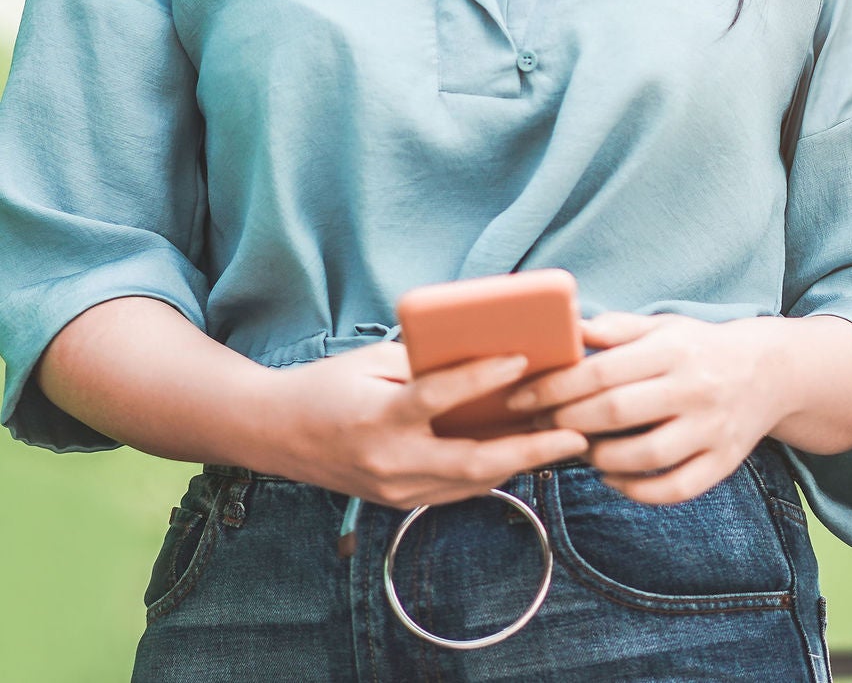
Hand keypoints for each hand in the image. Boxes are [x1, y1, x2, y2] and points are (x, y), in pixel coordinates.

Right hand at [266, 342, 589, 506]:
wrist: (274, 435)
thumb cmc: (328, 386)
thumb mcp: (372, 362)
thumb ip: (425, 361)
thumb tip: (488, 351)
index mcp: (377, 418)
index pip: (437, 397)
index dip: (483, 377)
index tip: (523, 357)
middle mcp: (388, 461)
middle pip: (473, 461)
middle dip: (532, 449)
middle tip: (577, 433)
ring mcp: (394, 489)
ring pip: (473, 481)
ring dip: (523, 463)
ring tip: (566, 441)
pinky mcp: (399, 501)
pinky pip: (459, 489)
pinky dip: (495, 470)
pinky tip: (525, 451)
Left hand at [503, 312, 782, 504]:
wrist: (771, 372)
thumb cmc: (700, 349)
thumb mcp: (664, 328)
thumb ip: (616, 330)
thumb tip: (567, 329)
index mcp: (674, 350)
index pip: (602, 372)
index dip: (554, 388)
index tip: (521, 398)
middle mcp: (695, 388)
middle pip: (616, 413)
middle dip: (566, 422)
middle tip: (540, 425)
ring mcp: (712, 428)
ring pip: (644, 455)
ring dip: (598, 458)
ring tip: (579, 449)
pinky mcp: (724, 461)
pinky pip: (675, 488)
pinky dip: (637, 490)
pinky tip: (612, 477)